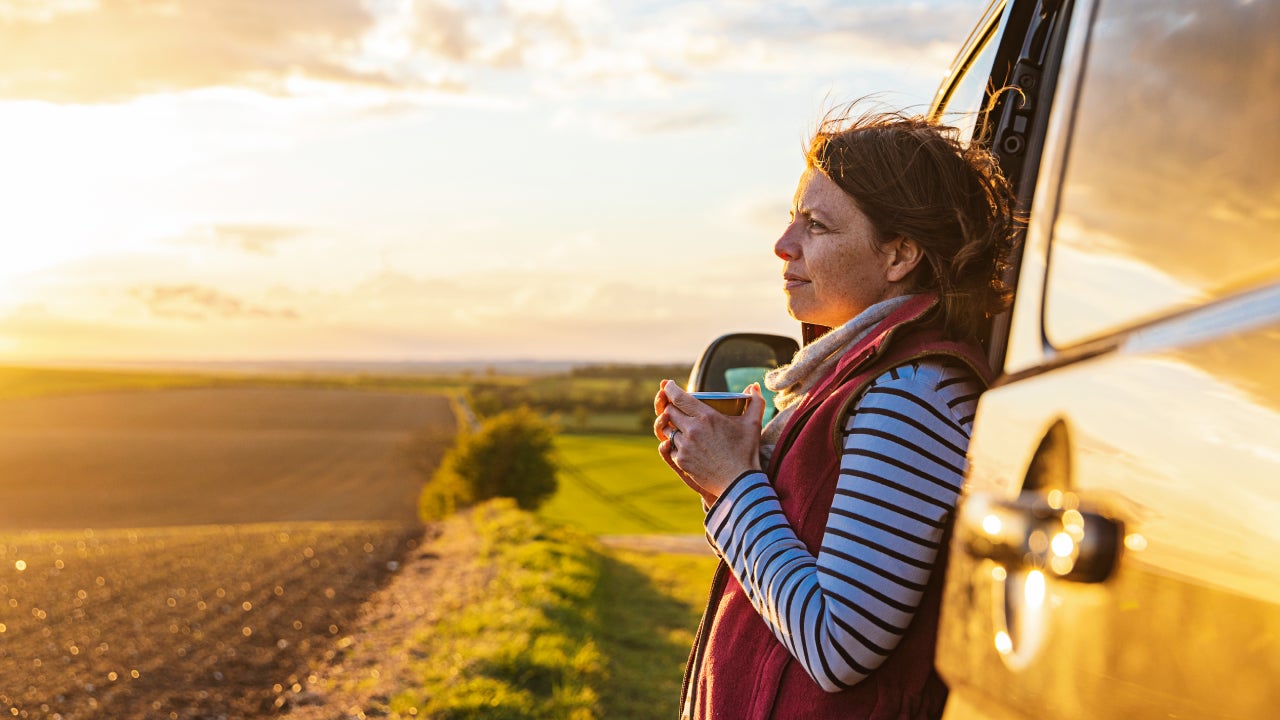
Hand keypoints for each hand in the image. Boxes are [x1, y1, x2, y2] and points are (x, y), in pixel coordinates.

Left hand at [653, 380, 765, 503]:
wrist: (739, 483)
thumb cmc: (746, 452)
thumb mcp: (753, 424)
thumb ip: (754, 402)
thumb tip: (753, 386)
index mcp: (706, 417)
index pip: (678, 397)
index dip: (669, 389)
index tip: (667, 385)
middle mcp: (691, 430)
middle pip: (669, 412)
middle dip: (670, 407)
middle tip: (675, 407)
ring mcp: (685, 446)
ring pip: (668, 430)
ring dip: (672, 427)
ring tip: (680, 426)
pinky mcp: (681, 461)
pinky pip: (670, 448)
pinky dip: (675, 444)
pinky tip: (684, 444)